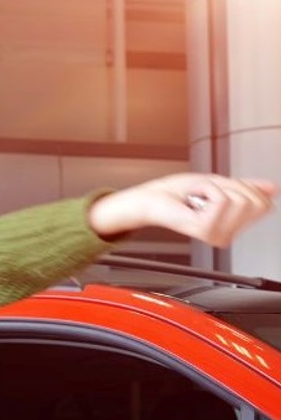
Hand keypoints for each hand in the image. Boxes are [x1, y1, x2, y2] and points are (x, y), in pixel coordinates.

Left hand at [87, 173, 276, 246]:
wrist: (151, 199)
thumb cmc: (176, 193)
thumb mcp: (219, 184)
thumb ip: (247, 187)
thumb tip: (272, 188)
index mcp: (232, 227)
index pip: (263, 204)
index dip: (242, 187)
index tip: (218, 189)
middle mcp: (227, 235)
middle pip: (254, 201)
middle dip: (230, 186)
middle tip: (205, 193)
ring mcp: (216, 235)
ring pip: (239, 199)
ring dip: (215, 187)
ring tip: (197, 197)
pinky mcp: (205, 229)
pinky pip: (222, 199)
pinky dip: (205, 188)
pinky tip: (192, 200)